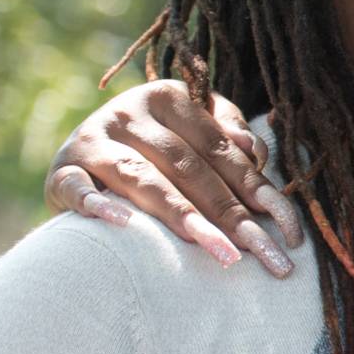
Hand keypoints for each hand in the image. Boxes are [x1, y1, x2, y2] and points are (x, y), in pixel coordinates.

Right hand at [47, 80, 301, 275]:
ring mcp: (91, 142)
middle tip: (268, 255)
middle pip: (190, 169)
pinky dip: (98, 204)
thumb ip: (228, 135)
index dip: (259, 190)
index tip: (290, 233)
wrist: (83, 162)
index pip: (221, 150)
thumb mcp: (193, 132)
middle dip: (233, 216)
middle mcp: (128, 114)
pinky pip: (78, 189)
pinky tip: (126, 224)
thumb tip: (255, 151)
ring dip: (185, 218)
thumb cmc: (154, 151)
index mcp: (167, 98)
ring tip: (224, 253)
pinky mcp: (62, 171)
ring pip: (145, 181)